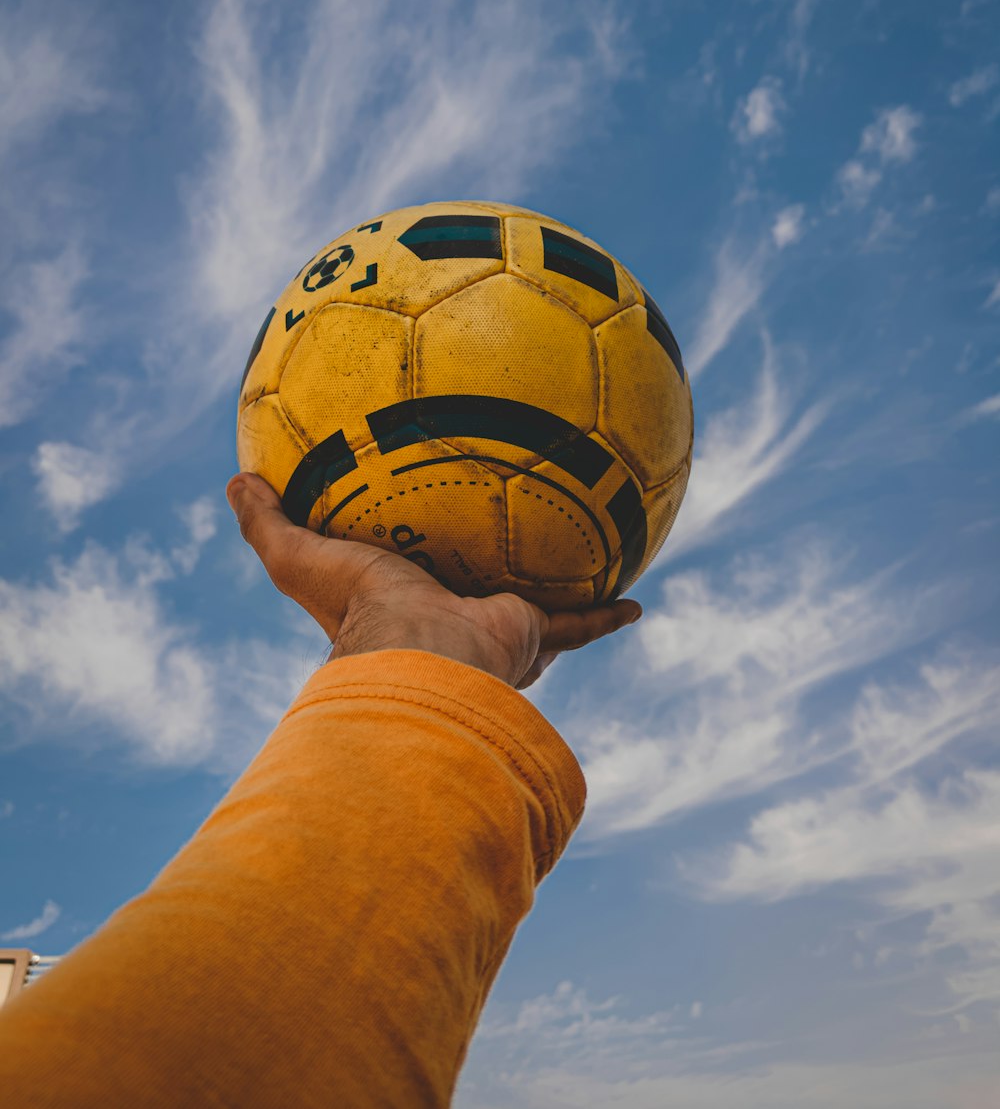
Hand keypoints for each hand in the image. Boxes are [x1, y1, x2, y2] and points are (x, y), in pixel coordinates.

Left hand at [227, 472, 641, 690]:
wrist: (424, 656)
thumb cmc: (360, 611)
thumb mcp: (299, 557)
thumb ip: (267, 522)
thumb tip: (234, 480)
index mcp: (402, 608)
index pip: (407, 583)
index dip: (409, 566)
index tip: (416, 548)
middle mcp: (452, 623)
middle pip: (473, 596)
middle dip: (487, 583)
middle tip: (502, 548)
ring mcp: (495, 631)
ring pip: (535, 612)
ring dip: (556, 597)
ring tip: (582, 567)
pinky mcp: (534, 635)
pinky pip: (581, 623)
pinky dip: (607, 616)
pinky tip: (636, 601)